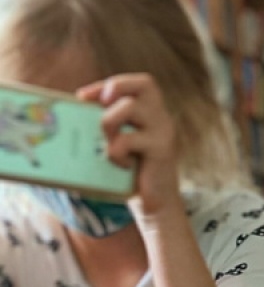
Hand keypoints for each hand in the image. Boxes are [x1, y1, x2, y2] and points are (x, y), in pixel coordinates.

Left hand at [78, 74, 181, 218]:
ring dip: (108, 123)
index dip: (116, 83)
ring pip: (130, 107)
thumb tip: (77, 108)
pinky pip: (127, 139)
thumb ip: (109, 123)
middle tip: (98, 107)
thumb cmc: (132, 172)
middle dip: (112, 92)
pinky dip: (116, 151)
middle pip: (144, 84)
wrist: (154, 204)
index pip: (143, 83)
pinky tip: (120, 164)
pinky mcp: (162, 150)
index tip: (86, 97)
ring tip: (108, 144)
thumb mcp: (119, 141)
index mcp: (154, 114)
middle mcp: (163, 119)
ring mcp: (164, 133)